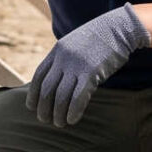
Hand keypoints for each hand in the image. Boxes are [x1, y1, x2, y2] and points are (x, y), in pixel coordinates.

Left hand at [29, 5, 149, 127]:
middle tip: (45, 120)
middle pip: (47, 88)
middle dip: (43, 107)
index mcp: (57, 51)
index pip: (38, 76)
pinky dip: (73, 110)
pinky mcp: (92, 72)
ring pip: (60, 96)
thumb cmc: (100, 40)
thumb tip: (57, 79)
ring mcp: (77, 65)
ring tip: (59, 123)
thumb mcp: (75, 45)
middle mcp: (64, 58)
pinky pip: (78, 96)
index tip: (31, 107)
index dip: (33, 94)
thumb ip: (64, 59)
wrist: (120, 28)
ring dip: (58, 113)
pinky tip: (72, 120)